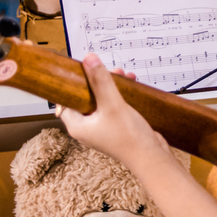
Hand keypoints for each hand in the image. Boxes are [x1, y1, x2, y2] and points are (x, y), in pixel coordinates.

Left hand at [57, 54, 169, 168]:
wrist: (151, 157)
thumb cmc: (129, 138)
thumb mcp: (112, 104)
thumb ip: (100, 81)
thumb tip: (89, 59)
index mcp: (78, 125)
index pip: (65, 101)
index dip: (72, 84)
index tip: (80, 70)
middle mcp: (87, 127)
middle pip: (85, 96)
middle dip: (97, 80)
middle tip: (107, 70)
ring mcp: (102, 127)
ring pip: (101, 99)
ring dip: (111, 85)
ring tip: (123, 75)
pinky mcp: (115, 126)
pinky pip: (113, 105)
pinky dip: (119, 94)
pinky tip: (130, 84)